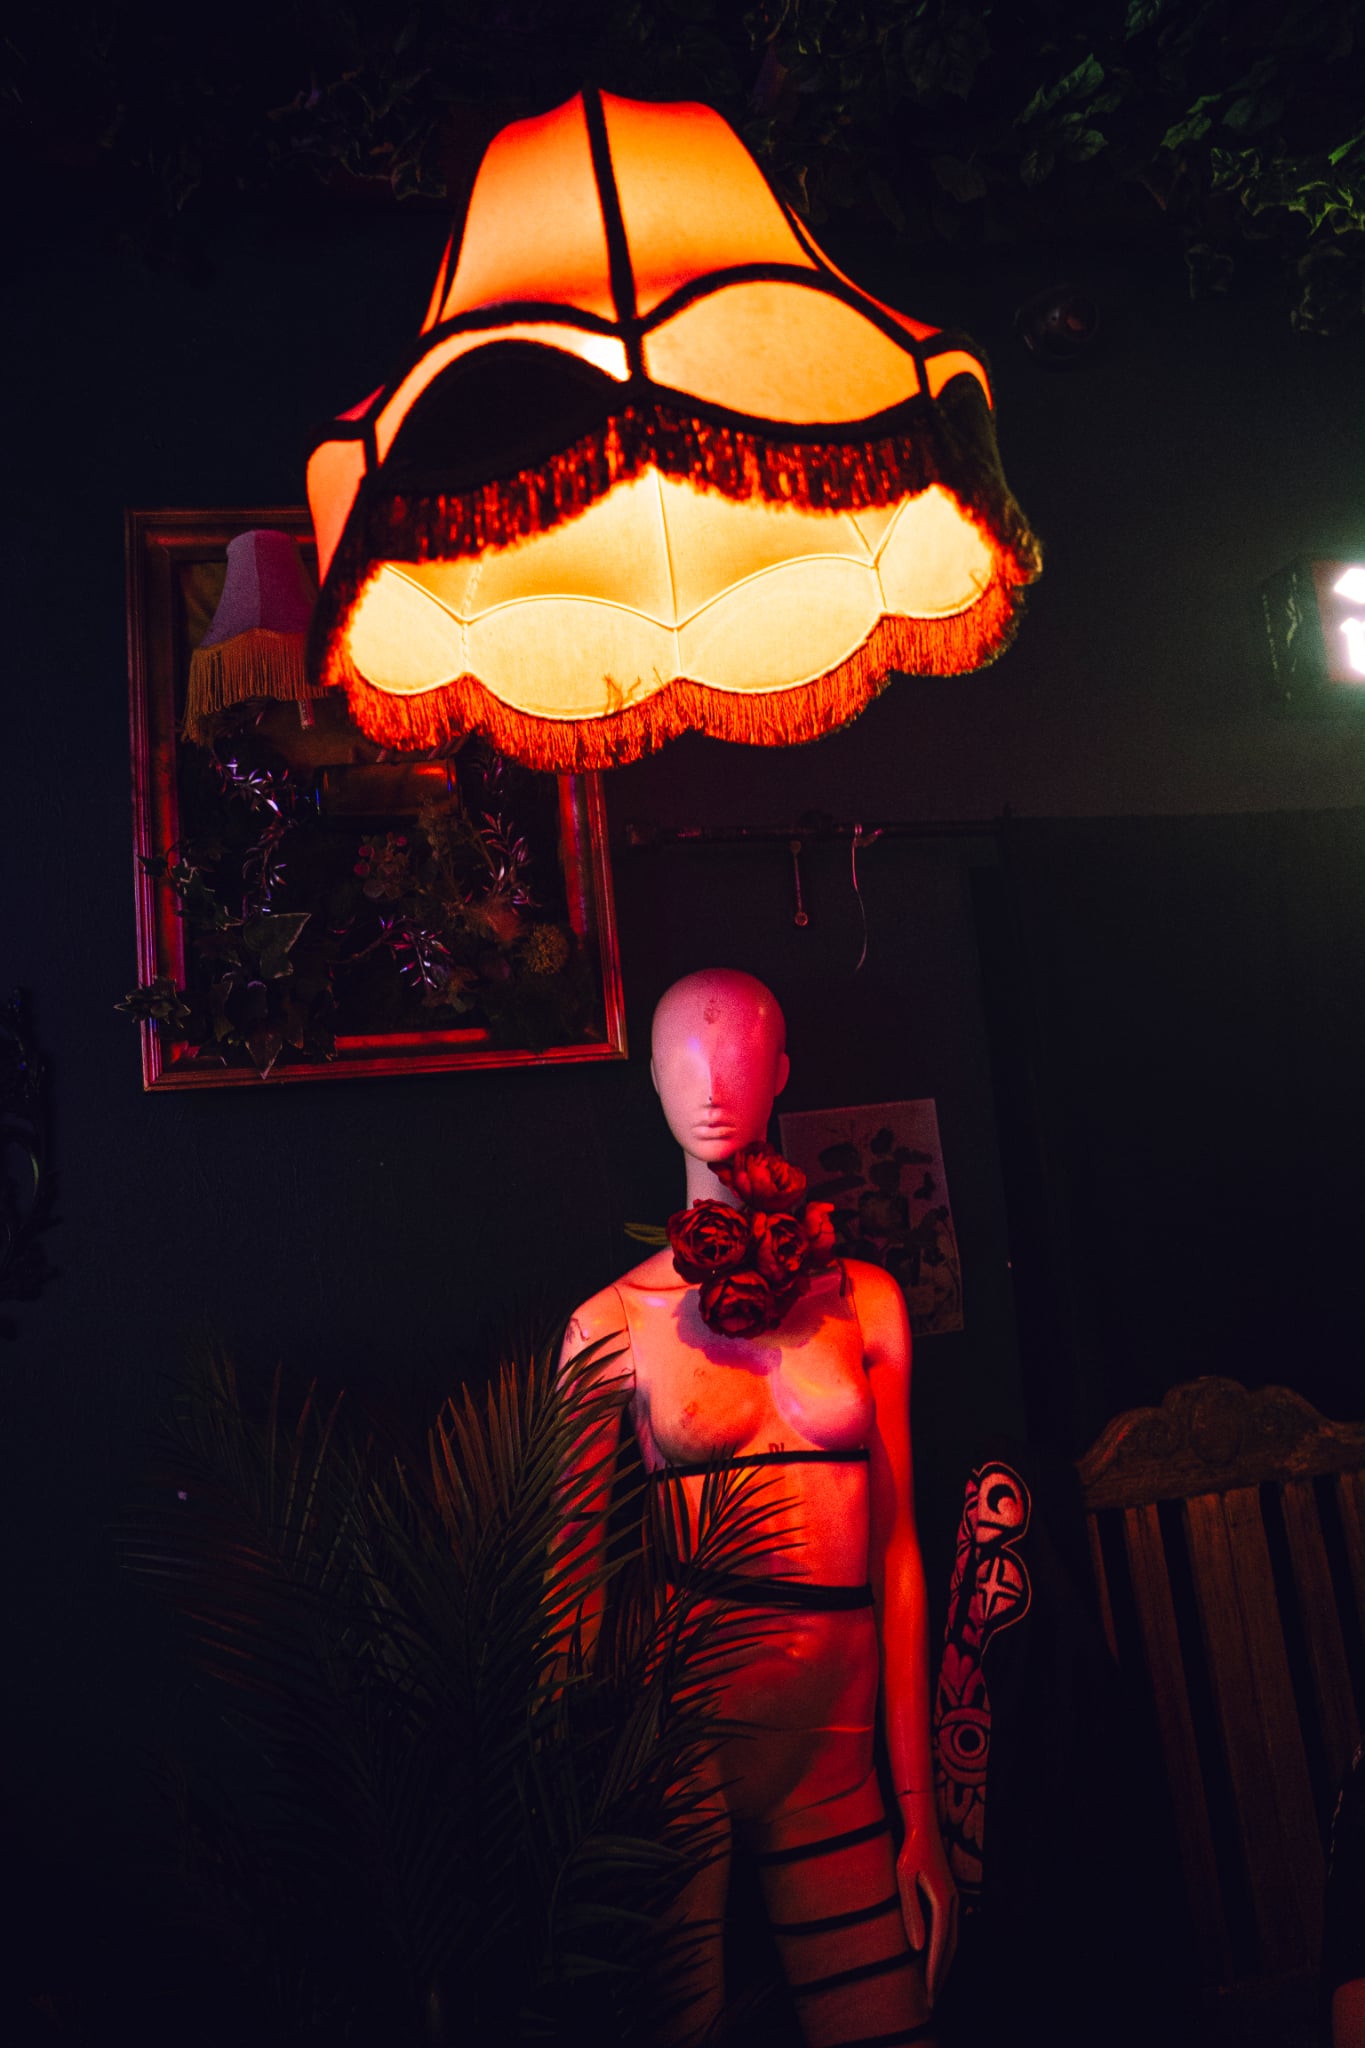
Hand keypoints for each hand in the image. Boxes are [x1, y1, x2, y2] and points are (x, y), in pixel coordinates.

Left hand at [895, 1824, 958, 2004]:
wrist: (923, 1826)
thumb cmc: (909, 1850)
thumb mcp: (904, 1878)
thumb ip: (911, 1911)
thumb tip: (918, 1947)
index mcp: (943, 1901)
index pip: (940, 1945)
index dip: (935, 1971)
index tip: (930, 1994)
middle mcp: (953, 1903)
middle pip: (951, 1947)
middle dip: (942, 1975)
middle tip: (932, 2001)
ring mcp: (954, 1899)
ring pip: (953, 1940)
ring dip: (946, 1964)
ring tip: (935, 1987)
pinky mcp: (949, 1896)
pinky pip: (950, 1930)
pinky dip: (946, 1949)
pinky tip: (936, 1958)